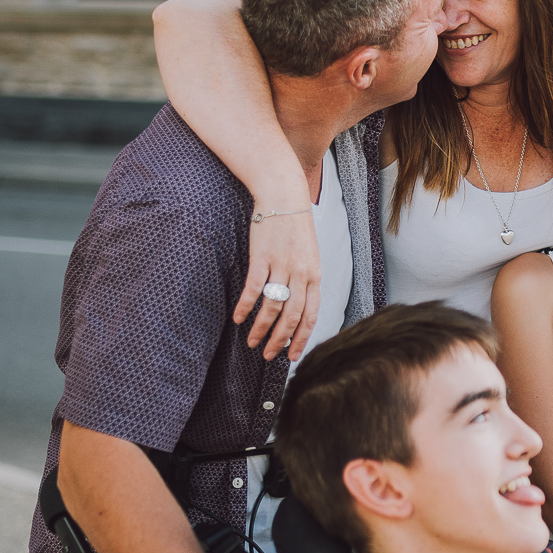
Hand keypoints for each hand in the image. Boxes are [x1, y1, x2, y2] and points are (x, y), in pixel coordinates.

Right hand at [234, 206, 321, 362]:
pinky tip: (238, 318)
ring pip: (272, 307)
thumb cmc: (295, 228)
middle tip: (268, 355)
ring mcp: (281, 266)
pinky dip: (245, 307)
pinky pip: (254, 289)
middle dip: (280, 341)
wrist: (284, 196)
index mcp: (314, 275)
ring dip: (260, 328)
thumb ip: (306, 281)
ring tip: (251, 342)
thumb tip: (299, 308)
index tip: (292, 356)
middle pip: (292, 316)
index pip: (311, 315)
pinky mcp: (262, 257)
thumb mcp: (309, 256)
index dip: (301, 338)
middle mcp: (300, 274)